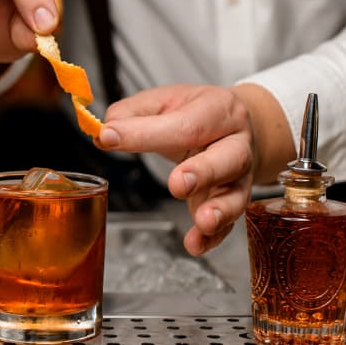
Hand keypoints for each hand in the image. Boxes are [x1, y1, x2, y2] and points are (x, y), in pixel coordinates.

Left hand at [96, 83, 293, 256]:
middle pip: (227, 159)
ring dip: (219, 211)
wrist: (236, 125)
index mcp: (218, 110)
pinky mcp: (234, 201)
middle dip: (203, 173)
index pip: (184, 125)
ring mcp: (239, 176)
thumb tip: (106, 132)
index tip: (109, 138)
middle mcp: (236, 144)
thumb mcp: (165, 101)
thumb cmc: (195, 113)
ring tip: (203, 222)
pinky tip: (195, 244)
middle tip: (177, 185)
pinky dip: (213, 237)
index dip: (145, 134)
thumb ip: (133, 114)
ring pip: (236, 195)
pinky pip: (229, 224)